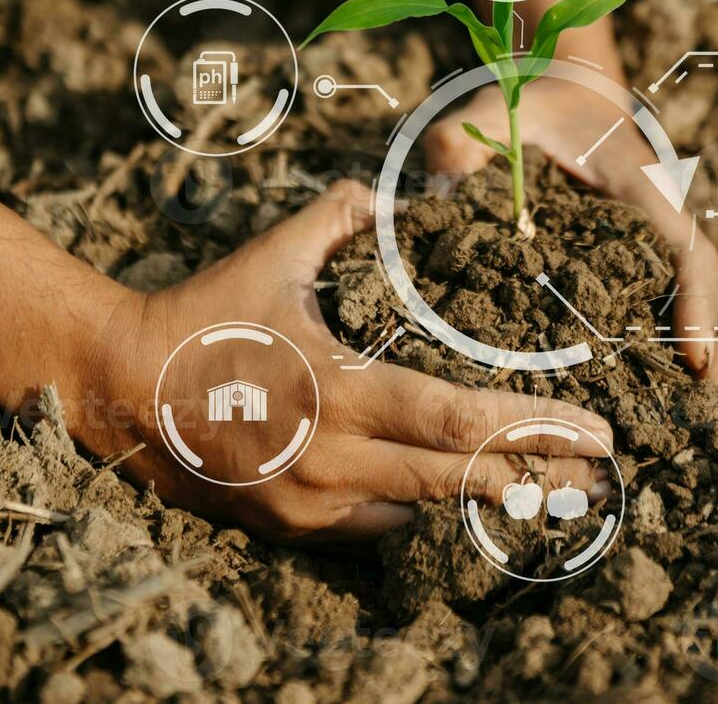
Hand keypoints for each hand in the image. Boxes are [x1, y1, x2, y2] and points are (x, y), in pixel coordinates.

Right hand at [0, 183, 612, 542]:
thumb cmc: (204, 314)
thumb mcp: (273, 252)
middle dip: (536, 477)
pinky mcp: (293, 527)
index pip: (459, 422)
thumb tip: (395, 190)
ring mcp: (313, 504)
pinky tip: (449, 488)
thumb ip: (342, 215)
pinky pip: (376, 528)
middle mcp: (335, 460)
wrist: (119, 388)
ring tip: (539, 479)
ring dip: (480, 495)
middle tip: (598, 472)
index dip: (534, 430)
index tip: (595, 432)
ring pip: (423, 511)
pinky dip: (416, 507)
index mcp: (339, 389)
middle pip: (458, 482)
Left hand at [423, 82, 717, 388]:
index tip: (695, 355)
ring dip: (715, 347)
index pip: (681, 244)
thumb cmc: (536, 109)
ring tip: (700, 414)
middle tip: (707, 406)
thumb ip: (462, 141)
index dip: (695, 300)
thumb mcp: (496, 110)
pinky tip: (668, 389)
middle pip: (711, 280)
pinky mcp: (649, 254)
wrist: (570, 95)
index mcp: (636, 182)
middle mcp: (659, 213)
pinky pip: (681, 297)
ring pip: (709, 292)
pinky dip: (689, 339)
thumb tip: (436, 191)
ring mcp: (659, 236)